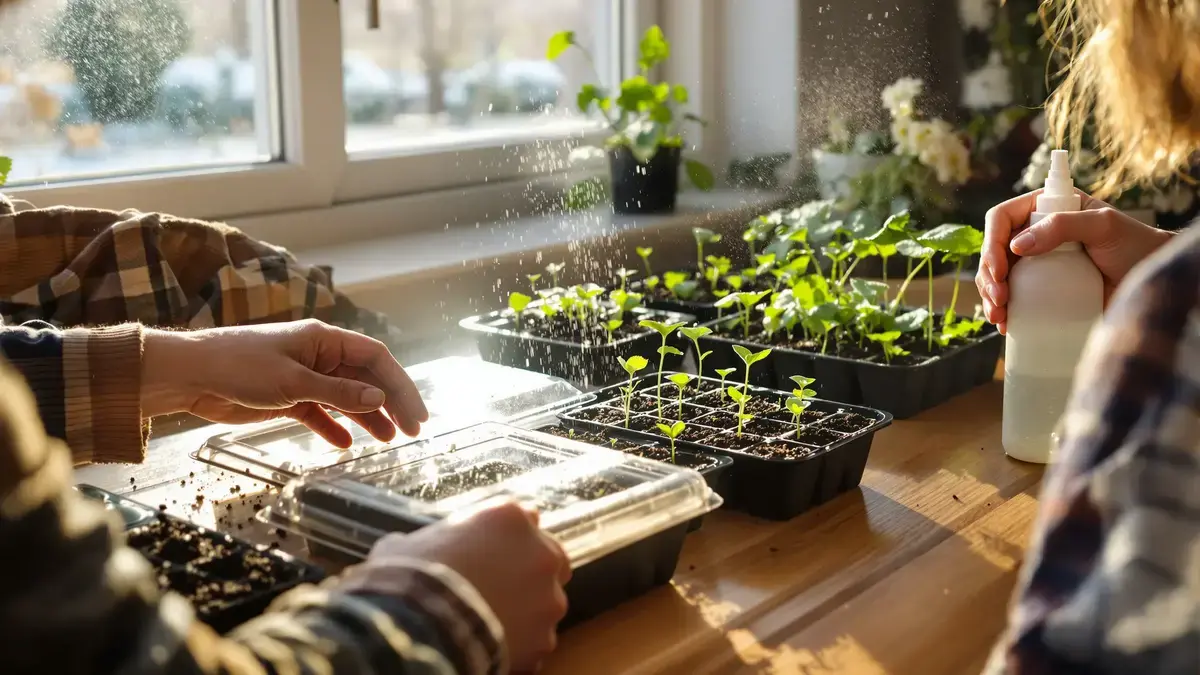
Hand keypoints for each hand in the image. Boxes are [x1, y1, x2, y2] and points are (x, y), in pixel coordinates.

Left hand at [140, 319, 427, 444]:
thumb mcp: (293, 382)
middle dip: (390, 404)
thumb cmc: (239, 366)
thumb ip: (337, 393)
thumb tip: (378, 400)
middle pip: (366, 379)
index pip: (376, 359)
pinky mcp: (287, 397)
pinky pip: (320, 412)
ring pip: (346, 397)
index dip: (400, 385)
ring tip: (387, 440)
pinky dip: (333, 426)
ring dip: (367, 418)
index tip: (416, 414)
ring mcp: (304, 376)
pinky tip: (344, 444)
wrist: (191, 375)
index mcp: (325, 340)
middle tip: (412, 431)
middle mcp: (319, 356)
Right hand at [366, 501, 570, 670]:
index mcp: (508, 517)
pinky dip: (521, 643)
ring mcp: (548, 598)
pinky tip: (495, 645)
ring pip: (547, 602)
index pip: (523, 518)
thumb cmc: (411, 578)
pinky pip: (537, 640)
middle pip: (551, 557)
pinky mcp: (544, 638)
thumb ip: (440, 536)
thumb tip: (424, 544)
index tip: (491, 551)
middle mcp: (539, 552)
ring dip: (528, 609)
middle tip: (502, 586)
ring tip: (493, 621)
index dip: (506, 538)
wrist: (420, 627)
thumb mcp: (415, 540)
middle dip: (532, 571)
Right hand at [976, 189, 1171, 333]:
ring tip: (999, 316)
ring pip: (996, 276)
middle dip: (988, 276)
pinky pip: (1012, 298)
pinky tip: (1004, 324)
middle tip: (999, 299)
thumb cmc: (1134, 245)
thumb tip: (1017, 245)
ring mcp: (1036, 265)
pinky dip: (1003, 311)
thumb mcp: (1102, 226)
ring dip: (989, 296)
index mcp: (1044, 210)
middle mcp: (1034, 235)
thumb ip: (1063, 225)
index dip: (992, 243)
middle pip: (993, 251)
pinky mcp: (1041, 290)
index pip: (1002, 219)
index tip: (1000, 270)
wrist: (1152, 279)